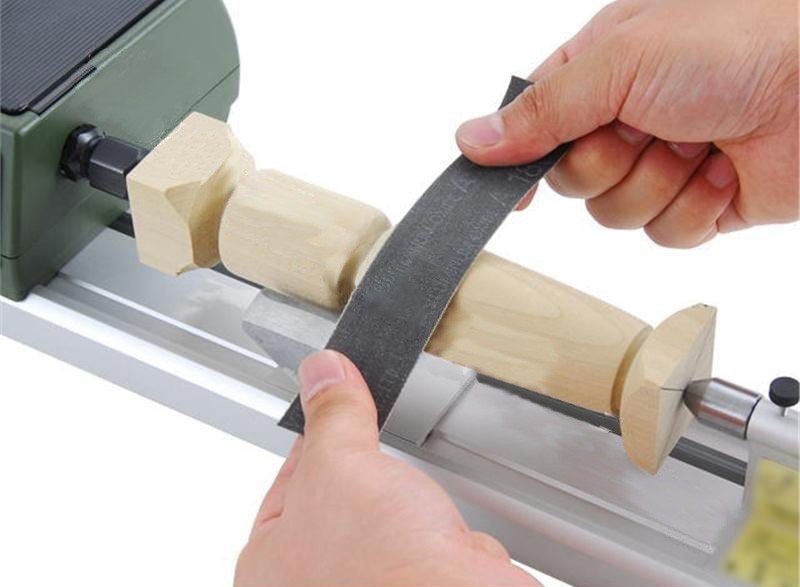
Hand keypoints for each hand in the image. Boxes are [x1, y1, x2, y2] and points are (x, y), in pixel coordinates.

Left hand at [235, 350, 537, 586]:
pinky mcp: (419, 586)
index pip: (285, 482)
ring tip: (418, 509)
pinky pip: (430, 543)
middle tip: (378, 460)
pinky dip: (445, 534)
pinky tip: (445, 538)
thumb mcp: (343, 463)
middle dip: (372, 476)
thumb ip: (332, 414)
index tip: (335, 408)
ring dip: (414, 507)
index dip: (314, 439)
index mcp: (270, 565)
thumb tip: (323, 372)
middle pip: (343, 498)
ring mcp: (370, 586)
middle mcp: (314, 584)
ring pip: (392, 521)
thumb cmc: (386, 571)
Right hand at [457, 0, 797, 246]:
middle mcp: (628, 118)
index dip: (523, 157)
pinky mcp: (699, 204)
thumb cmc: (741, 42)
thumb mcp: (622, 61)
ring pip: (614, 214)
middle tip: (650, 127)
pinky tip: (724, 171)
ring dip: (657, 184)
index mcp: (602, 71)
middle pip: (571, 178)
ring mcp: (664, 163)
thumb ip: (542, 109)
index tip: (519, 188)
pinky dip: (694, 209)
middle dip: (609, 161)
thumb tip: (472, 140)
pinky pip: (663, 234)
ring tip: (699, 144)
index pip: (535, 123)